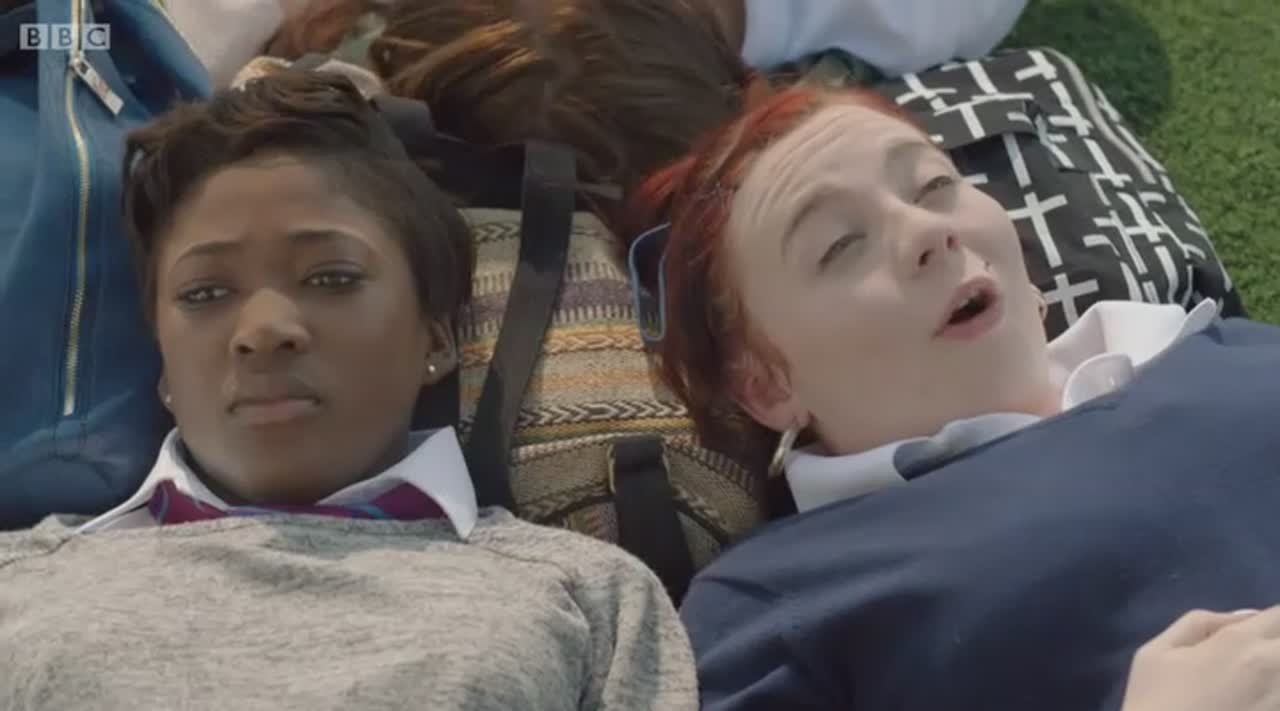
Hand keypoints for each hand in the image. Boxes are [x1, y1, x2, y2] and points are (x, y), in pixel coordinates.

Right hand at [1121, 607, 1279, 710]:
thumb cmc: (1154, 702)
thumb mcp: (1156, 651)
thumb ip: (1200, 624)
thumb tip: (1245, 617)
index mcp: (1240, 642)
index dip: (1274, 620)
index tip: (1262, 630)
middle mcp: (1272, 667)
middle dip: (1277, 643)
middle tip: (1257, 655)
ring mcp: (1279, 699)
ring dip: (1275, 672)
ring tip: (1254, 681)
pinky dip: (1273, 694)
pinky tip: (1258, 698)